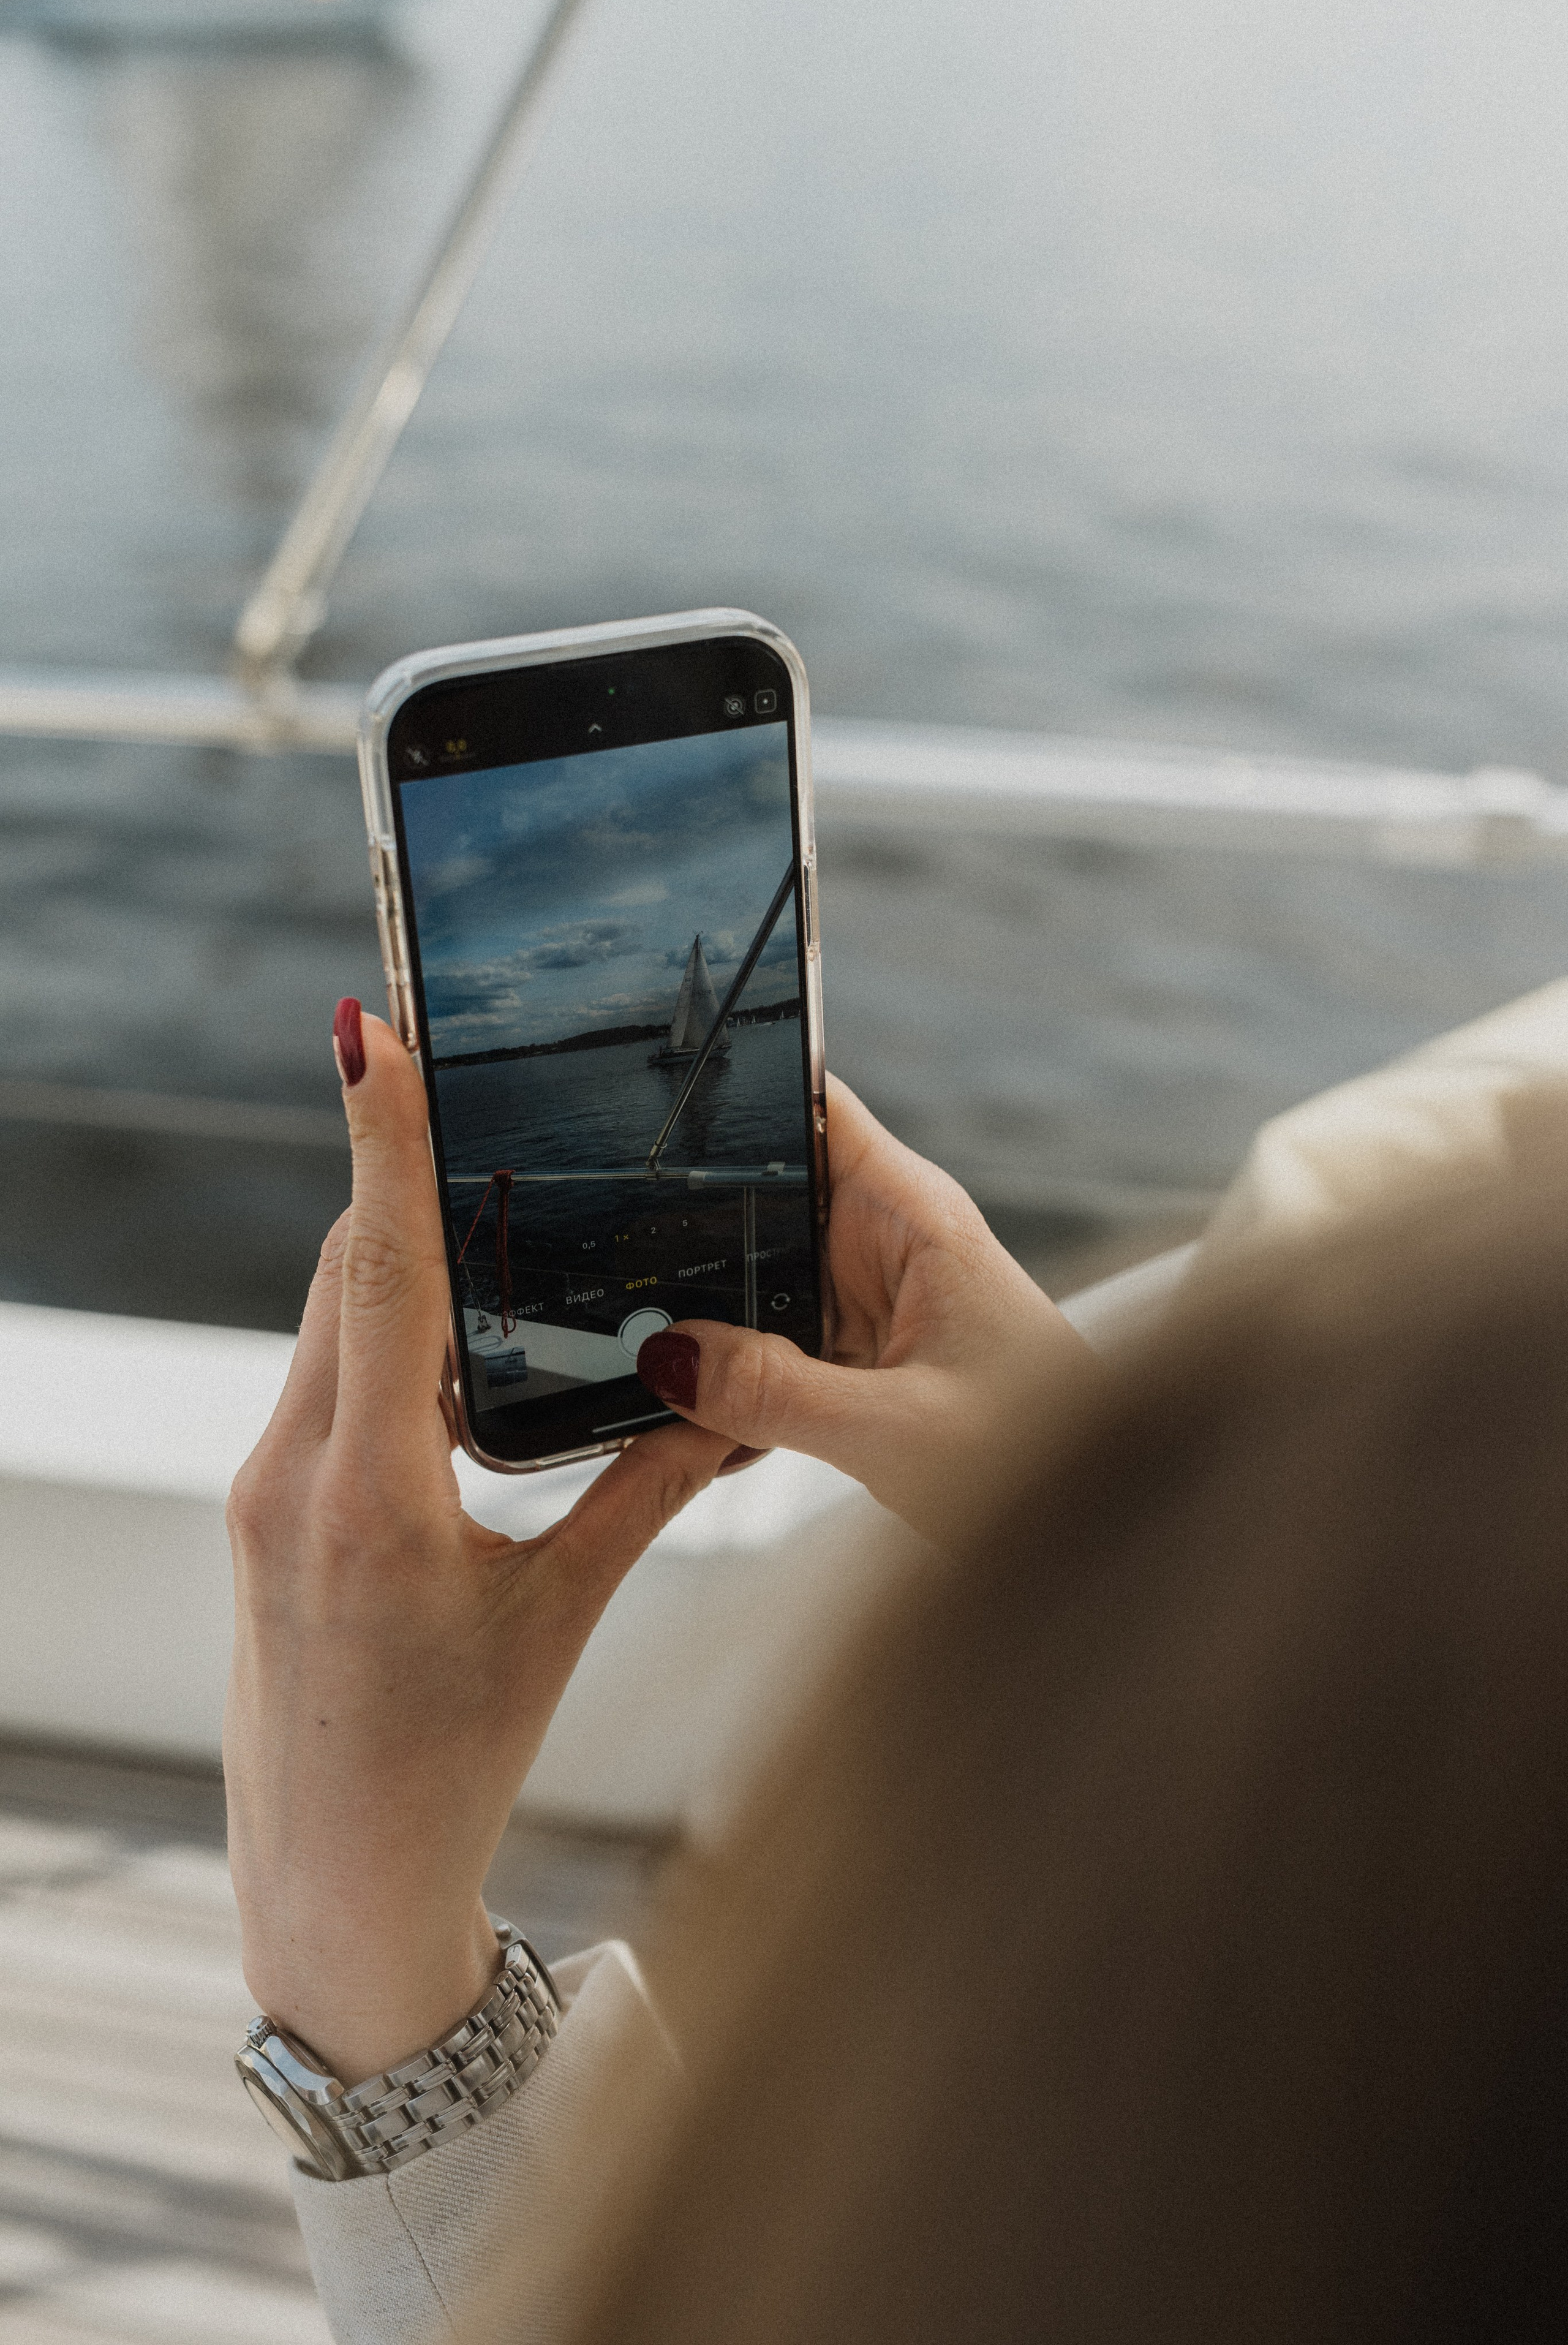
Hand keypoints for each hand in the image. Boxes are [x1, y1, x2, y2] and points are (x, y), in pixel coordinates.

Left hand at [223, 1004, 734, 2085]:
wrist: (334, 1884)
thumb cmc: (451, 1764)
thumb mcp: (558, 1618)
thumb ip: (641, 1495)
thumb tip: (725, 1407)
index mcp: (370, 1498)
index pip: (379, 1273)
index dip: (383, 1142)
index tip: (367, 1034)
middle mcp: (292, 1476)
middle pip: (345, 1271)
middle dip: (408, 1180)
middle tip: (467, 1089)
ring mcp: (262, 1491)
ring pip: (328, 1319)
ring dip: (397, 1257)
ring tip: (480, 1203)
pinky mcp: (261, 1510)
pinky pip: (320, 1377)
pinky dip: (379, 1330)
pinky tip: (446, 1338)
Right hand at [635, 1074, 1095, 1547]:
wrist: (1101, 1527)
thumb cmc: (1046, 1458)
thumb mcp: (898, 1430)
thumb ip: (776, 1393)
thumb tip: (669, 1355)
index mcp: (911, 1214)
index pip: (809, 1106)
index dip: (733, 1091)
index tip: (640, 1110)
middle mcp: (886, 1240)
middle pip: (758, 1192)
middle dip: (685, 1226)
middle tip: (609, 1278)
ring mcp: (865, 1297)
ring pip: (752, 1275)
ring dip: (702, 1315)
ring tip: (636, 1360)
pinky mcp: (855, 1356)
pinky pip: (767, 1344)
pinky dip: (730, 1377)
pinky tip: (692, 1421)